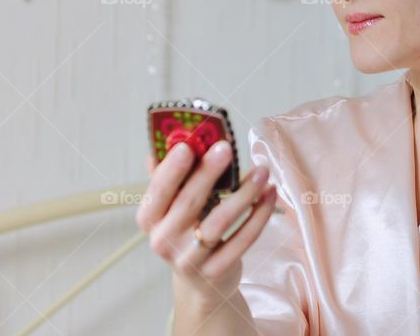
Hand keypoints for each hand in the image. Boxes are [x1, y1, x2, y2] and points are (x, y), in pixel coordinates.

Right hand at [135, 140, 276, 306]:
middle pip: (189, 203)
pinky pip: (242, 239)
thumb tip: (171, 138)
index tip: (187, 145)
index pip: (157, 191)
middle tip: (227, 148)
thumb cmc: (186, 232)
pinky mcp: (217, 271)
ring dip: (243, 192)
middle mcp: (164, 241)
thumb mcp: (172, 207)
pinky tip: (270, 194)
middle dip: (209, 173)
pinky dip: (259, 215)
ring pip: (220, 221)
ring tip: (261, 171)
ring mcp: (190, 260)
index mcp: (149, 219)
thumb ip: (170, 175)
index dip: (171, 169)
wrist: (200, 282)